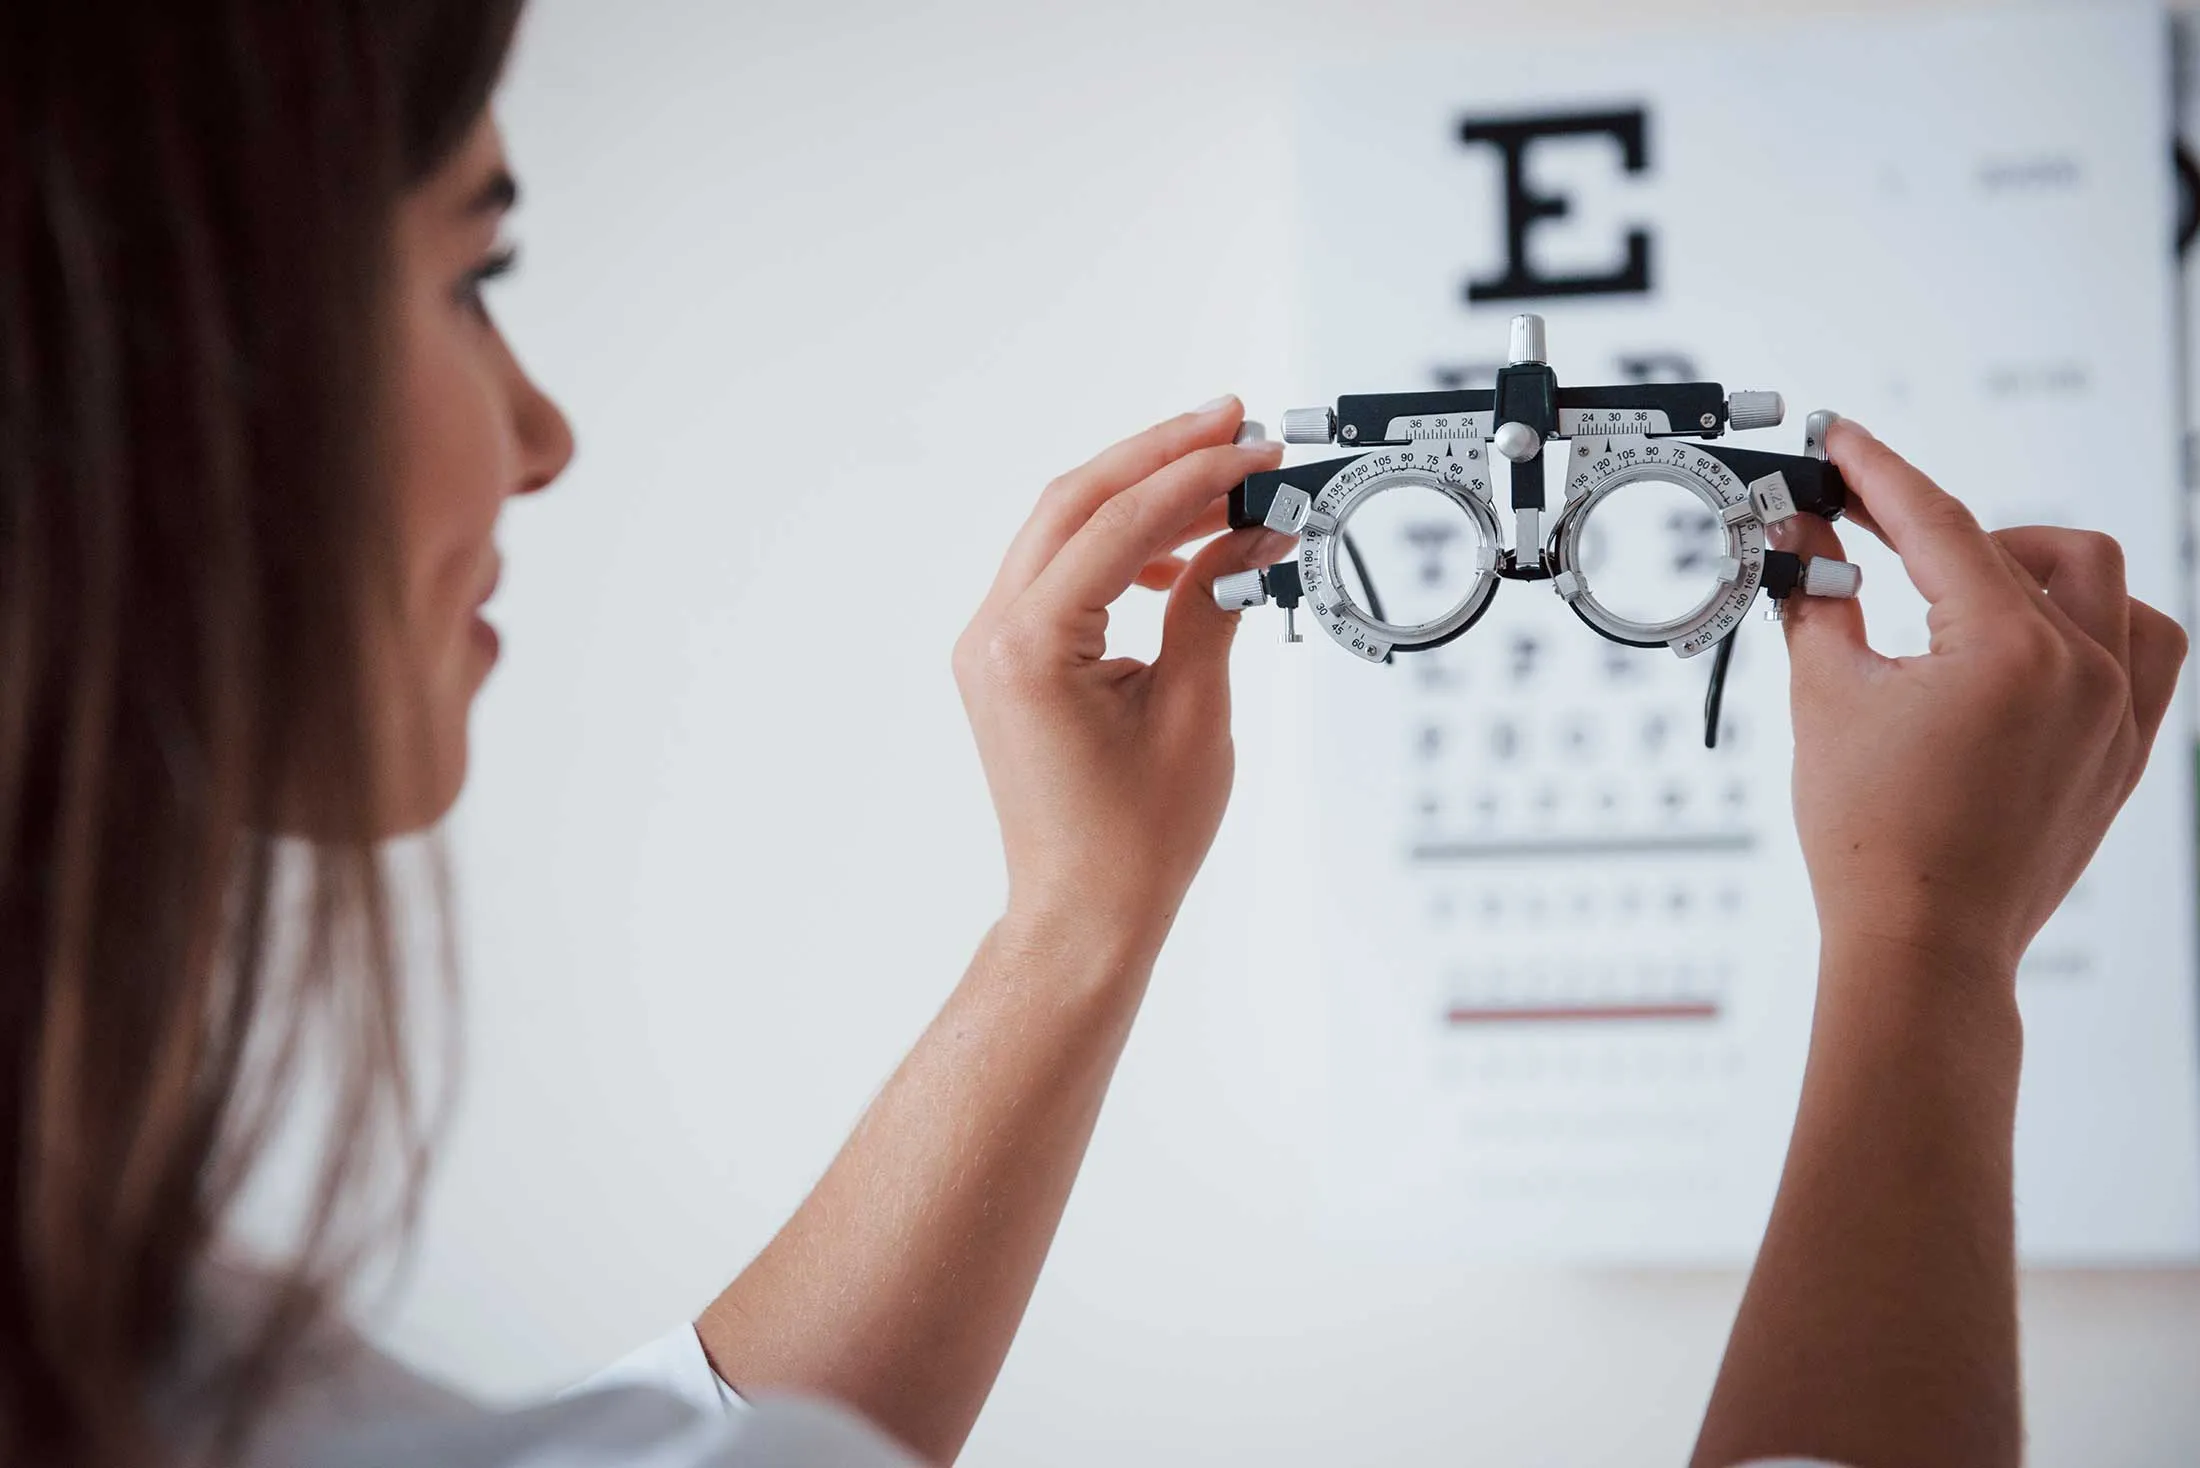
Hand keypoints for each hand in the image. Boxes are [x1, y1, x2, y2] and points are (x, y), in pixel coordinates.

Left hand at [953, 397, 1290, 953]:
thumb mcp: (1194, 710)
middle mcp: (994, 636)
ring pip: (1064, 529)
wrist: (1084, 913)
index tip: (1256, 450)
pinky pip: (1061, 573)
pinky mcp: (1009, 661)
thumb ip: (1215, 604)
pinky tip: (1177, 556)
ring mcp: (992, 646)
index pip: (1117, 523)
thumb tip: (1253, 535)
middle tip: (1233, 424)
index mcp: (1028, 648)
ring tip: (1224, 485)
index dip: (1196, 476)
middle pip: (1074, 502)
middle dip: (1158, 455)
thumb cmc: (1132, 841)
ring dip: (1141, 496)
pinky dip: (1119, 546)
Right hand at [1776, 419, 2185, 988]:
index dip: (1879, 475)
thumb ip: (1817, 599)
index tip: (1845, 443)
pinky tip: (2038, 642)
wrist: (1923, 944)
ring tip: (1973, 593)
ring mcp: (2118, 714)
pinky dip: (2100, 627)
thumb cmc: (1876, 845)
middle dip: (1952, 529)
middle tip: (1881, 537)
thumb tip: (1801, 535)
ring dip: (2042, 569)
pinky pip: (2148, 654)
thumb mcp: (1826, 699)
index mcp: (2009, 651)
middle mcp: (2084, 672)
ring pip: (2112, 589)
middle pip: (2034, 544)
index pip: (1940, 526)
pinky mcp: (2125, 753)